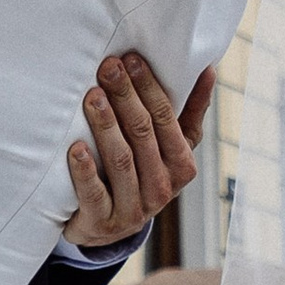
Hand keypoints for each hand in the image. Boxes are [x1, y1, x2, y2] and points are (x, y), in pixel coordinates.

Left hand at [65, 54, 215, 250]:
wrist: (106, 226)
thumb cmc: (140, 174)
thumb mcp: (169, 149)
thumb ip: (188, 113)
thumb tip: (208, 68)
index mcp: (182, 165)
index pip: (167, 119)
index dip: (149, 88)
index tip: (132, 59)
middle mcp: (163, 188)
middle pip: (143, 134)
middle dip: (125, 97)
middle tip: (108, 68)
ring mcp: (134, 208)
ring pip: (121, 161)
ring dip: (106, 126)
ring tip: (92, 96)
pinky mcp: (103, 222)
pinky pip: (95, 194)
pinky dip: (85, 170)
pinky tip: (75, 148)